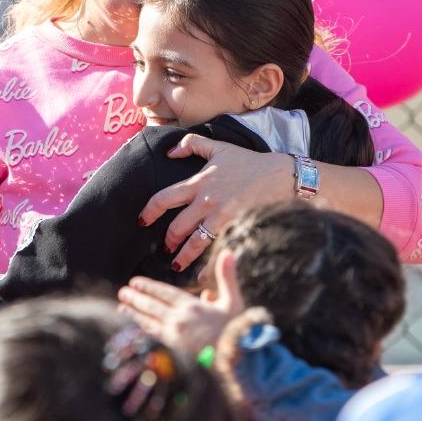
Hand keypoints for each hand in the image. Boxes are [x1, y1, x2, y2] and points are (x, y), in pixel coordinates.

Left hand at [119, 251, 244, 353]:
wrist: (236, 355)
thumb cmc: (235, 326)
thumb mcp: (233, 299)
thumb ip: (227, 276)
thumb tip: (229, 252)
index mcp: (192, 306)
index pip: (164, 294)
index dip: (148, 287)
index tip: (135, 282)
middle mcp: (180, 319)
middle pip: (152, 306)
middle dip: (136, 299)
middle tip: (122, 292)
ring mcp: (176, 334)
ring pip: (150, 321)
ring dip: (135, 313)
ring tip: (122, 307)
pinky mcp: (176, 346)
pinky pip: (155, 333)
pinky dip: (144, 327)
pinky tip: (138, 323)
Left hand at [138, 137, 291, 269]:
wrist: (279, 175)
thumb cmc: (248, 162)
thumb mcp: (219, 147)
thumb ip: (191, 144)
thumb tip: (170, 151)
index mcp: (198, 183)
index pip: (163, 199)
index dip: (148, 211)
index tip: (142, 221)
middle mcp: (206, 202)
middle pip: (176, 227)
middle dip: (167, 240)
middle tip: (165, 246)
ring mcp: (221, 218)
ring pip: (194, 243)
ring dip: (182, 257)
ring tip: (176, 264)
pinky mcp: (235, 229)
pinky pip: (216, 251)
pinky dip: (207, 267)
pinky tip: (200, 276)